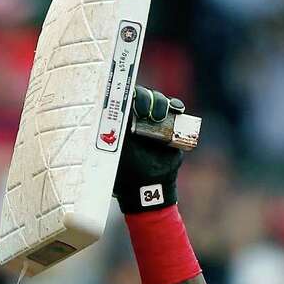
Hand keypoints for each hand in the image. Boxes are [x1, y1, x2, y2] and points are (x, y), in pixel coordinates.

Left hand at [114, 86, 187, 213]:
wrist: (147, 187)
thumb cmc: (125, 172)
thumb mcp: (115, 153)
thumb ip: (113, 136)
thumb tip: (107, 118)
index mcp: (122, 122)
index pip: (125, 100)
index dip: (129, 96)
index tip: (130, 101)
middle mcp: (138, 117)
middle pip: (143, 96)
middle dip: (145, 99)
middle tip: (145, 112)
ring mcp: (155, 120)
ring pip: (158, 100)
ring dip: (160, 103)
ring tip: (159, 116)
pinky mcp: (171, 125)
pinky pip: (174, 109)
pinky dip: (176, 106)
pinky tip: (177, 109)